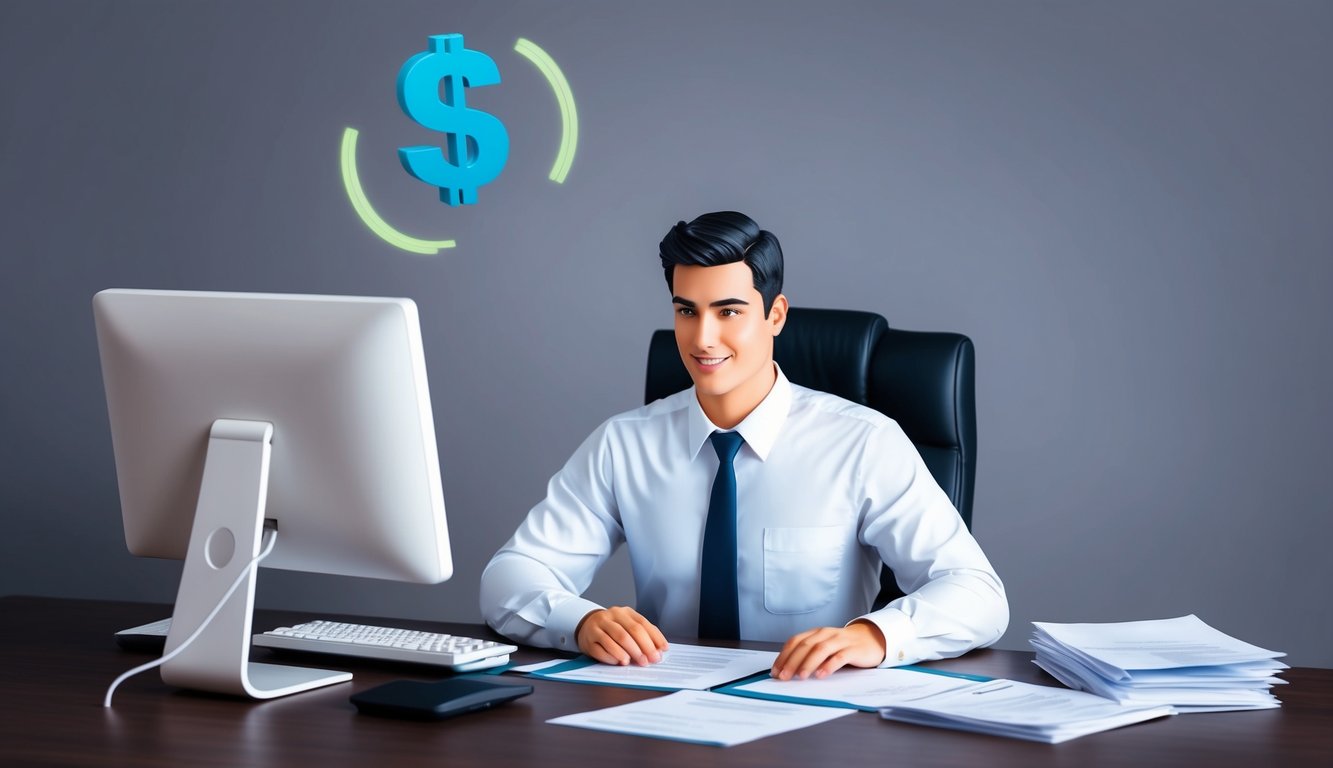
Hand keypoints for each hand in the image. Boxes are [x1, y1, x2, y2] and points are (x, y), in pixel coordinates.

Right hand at [575, 606, 668, 665]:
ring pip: (616, 638)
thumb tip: (659, 649)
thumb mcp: (627, 625)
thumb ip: (643, 635)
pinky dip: (612, 657)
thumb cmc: (612, 628)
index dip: (654, 638)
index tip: (662, 650)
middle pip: (630, 631)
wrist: (587, 625)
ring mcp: (598, 627)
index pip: (642, 623)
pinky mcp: (589, 639)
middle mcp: (611, 616)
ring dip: (628, 652)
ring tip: (633, 662)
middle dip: (643, 648)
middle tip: (649, 660)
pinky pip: (601, 649)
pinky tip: (618, 662)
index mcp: (624, 612)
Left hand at [771, 620, 886, 680]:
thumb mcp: (824, 646)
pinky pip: (840, 656)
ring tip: (800, 677)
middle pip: (806, 646)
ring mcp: (840, 640)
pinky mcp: (854, 649)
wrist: (872, 639)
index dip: (784, 656)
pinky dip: (829, 665)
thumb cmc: (843, 646)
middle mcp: (826, 634)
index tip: (776, 671)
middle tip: (784, 677)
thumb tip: (786, 671)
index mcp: (816, 633)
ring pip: (821, 649)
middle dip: (792, 662)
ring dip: (808, 663)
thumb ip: (809, 654)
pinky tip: (821, 674)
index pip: (795, 642)